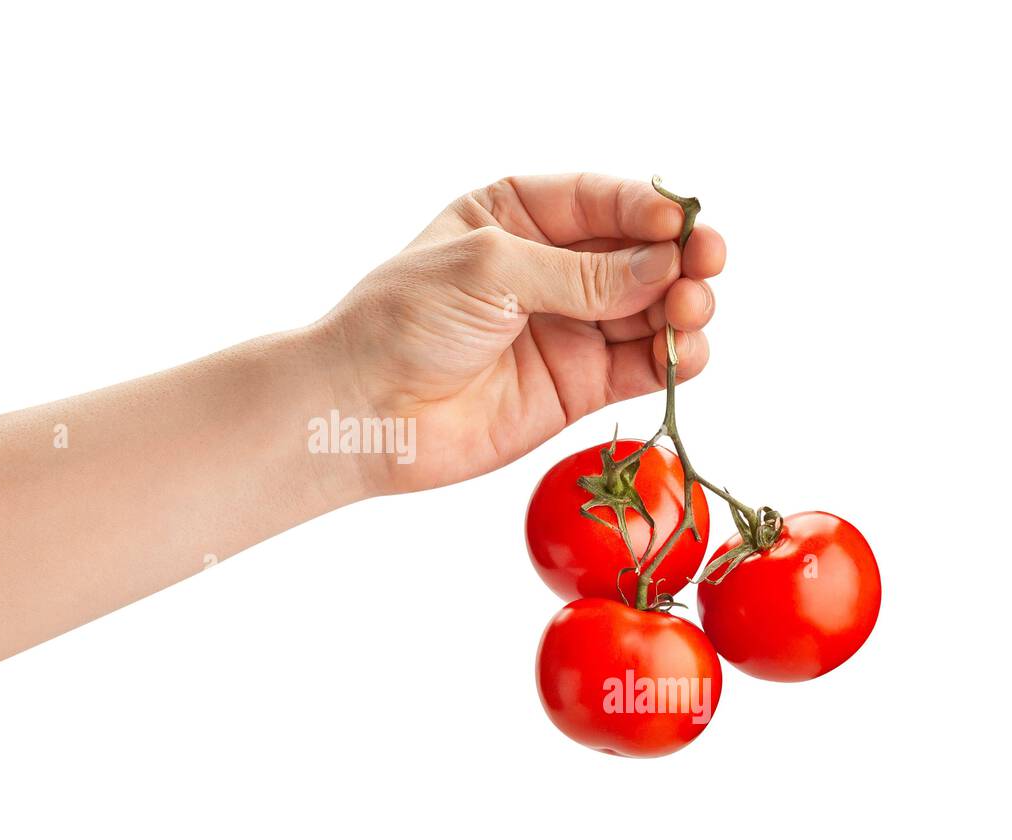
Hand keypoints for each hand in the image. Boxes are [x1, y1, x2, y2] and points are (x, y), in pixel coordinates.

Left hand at [320, 173, 725, 494]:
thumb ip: (578, 272)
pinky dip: (672, 359)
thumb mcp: (488, 269)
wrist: (364, 410)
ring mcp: (565, 327)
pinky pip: (640, 365)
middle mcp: (547, 269)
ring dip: (682, 307)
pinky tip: (684, 352)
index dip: (647, 208)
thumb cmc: (401, 322)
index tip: (681, 222)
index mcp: (514, 216)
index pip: (599, 200)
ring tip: (689, 310)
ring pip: (649, 308)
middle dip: (678, 256)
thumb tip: (662, 264)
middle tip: (704, 265)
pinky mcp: (575, 385)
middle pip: (637, 253)